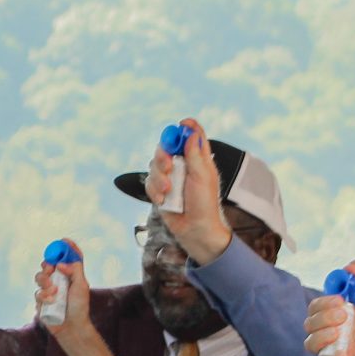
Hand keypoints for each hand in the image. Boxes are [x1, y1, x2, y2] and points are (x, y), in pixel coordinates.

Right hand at [34, 249, 91, 332]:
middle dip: (48, 264)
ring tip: (53, 290)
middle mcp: (59, 280)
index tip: (64, 241)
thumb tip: (61, 263)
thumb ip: (75, 271)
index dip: (65, 248)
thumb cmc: (80, 307)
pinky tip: (51, 301)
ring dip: (45, 281)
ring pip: (39, 276)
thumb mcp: (81, 286)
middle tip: (50, 269)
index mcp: (71, 275)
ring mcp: (49, 290)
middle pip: (48, 264)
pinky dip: (44, 296)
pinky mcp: (41, 300)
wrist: (71, 327)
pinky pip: (37, 292)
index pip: (67, 258)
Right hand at [147, 117, 232, 261]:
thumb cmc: (205, 205)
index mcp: (198, 159)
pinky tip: (164, 200)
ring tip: (168, 191)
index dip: (186, 128)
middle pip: (166, 147)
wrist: (195, 230)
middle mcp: (183, 165)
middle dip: (164, 155)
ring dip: (159, 178)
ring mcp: (170, 177)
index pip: (192, 136)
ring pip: (155, 165)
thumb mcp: (203, 177)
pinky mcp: (160, 190)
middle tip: (168, 166)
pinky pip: (149, 182)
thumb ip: (196, 155)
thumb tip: (192, 134)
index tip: (181, 125)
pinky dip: (155, 191)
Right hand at [303, 259, 354, 355]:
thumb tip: (350, 266)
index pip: (315, 306)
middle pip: (309, 324)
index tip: (340, 298)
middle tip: (343, 314)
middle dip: (322, 318)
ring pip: (311, 344)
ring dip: (320, 337)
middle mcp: (329, 327)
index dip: (323, 302)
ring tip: (338, 331)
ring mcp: (337, 344)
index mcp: (333, 309)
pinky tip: (343, 355)